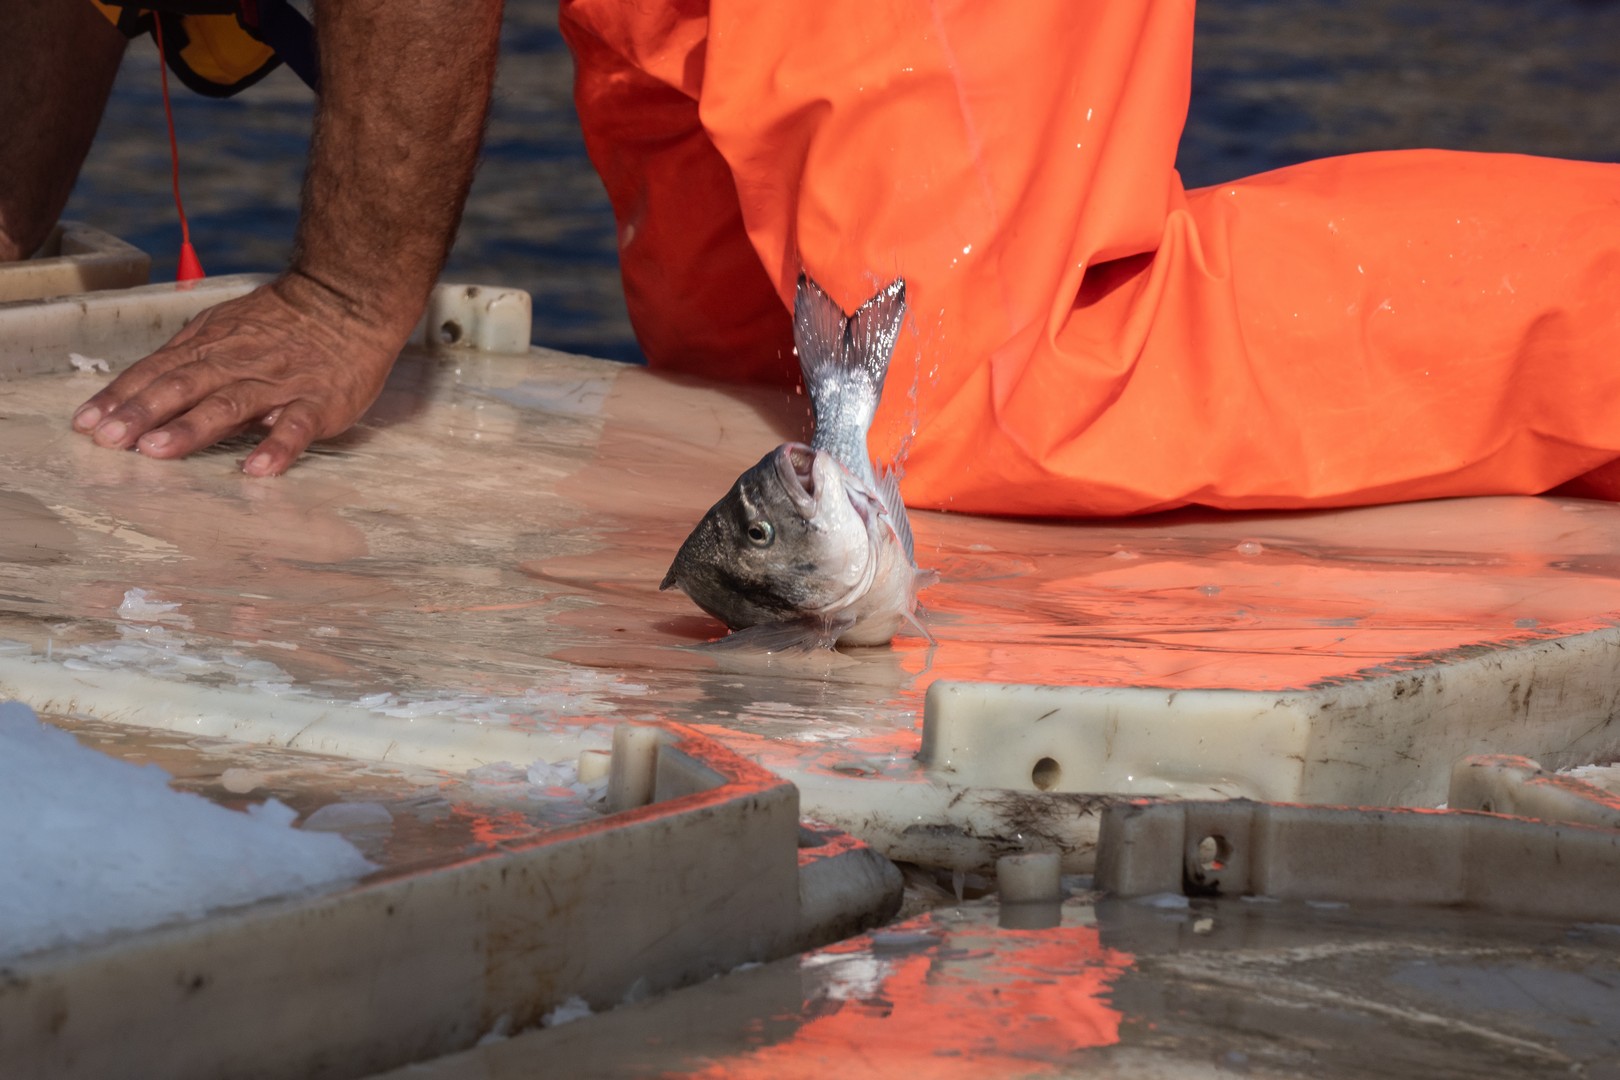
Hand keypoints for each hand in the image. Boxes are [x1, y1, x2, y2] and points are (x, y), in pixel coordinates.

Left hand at [70, 273, 406, 475]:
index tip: (87, 424)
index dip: (121, 397)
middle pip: (182, 387)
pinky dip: (277, 447)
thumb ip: (191, 358)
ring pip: (230, 405)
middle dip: (142, 413)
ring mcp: (278, 384)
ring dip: (191, 429)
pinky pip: (296, 427)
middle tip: (110, 441)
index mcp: (211, 346)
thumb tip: (144, 390)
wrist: (348, 299)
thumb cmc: (285, 321)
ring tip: (157, 453)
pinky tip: (257, 469)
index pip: (157, 371)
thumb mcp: (227, 327)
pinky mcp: (318, 402)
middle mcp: (237, 363)